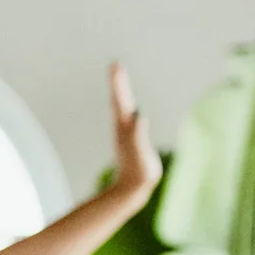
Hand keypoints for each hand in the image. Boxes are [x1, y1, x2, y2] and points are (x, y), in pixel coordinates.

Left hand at [109, 63, 159, 196]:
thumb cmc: (137, 172)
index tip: (115, 65)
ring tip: (118, 78)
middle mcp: (123, 128)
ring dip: (121, 92)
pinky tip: (130, 106)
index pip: (120, 100)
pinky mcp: (132, 140)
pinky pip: (129, 118)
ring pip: (122, 108)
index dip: (119, 83)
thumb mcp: (139, 152)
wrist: (130, 189)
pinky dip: (128, 108)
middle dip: (118, 82)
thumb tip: (137, 114)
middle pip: (119, 100)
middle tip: (115, 65)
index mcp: (124, 127)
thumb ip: (137, 133)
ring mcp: (127, 134)